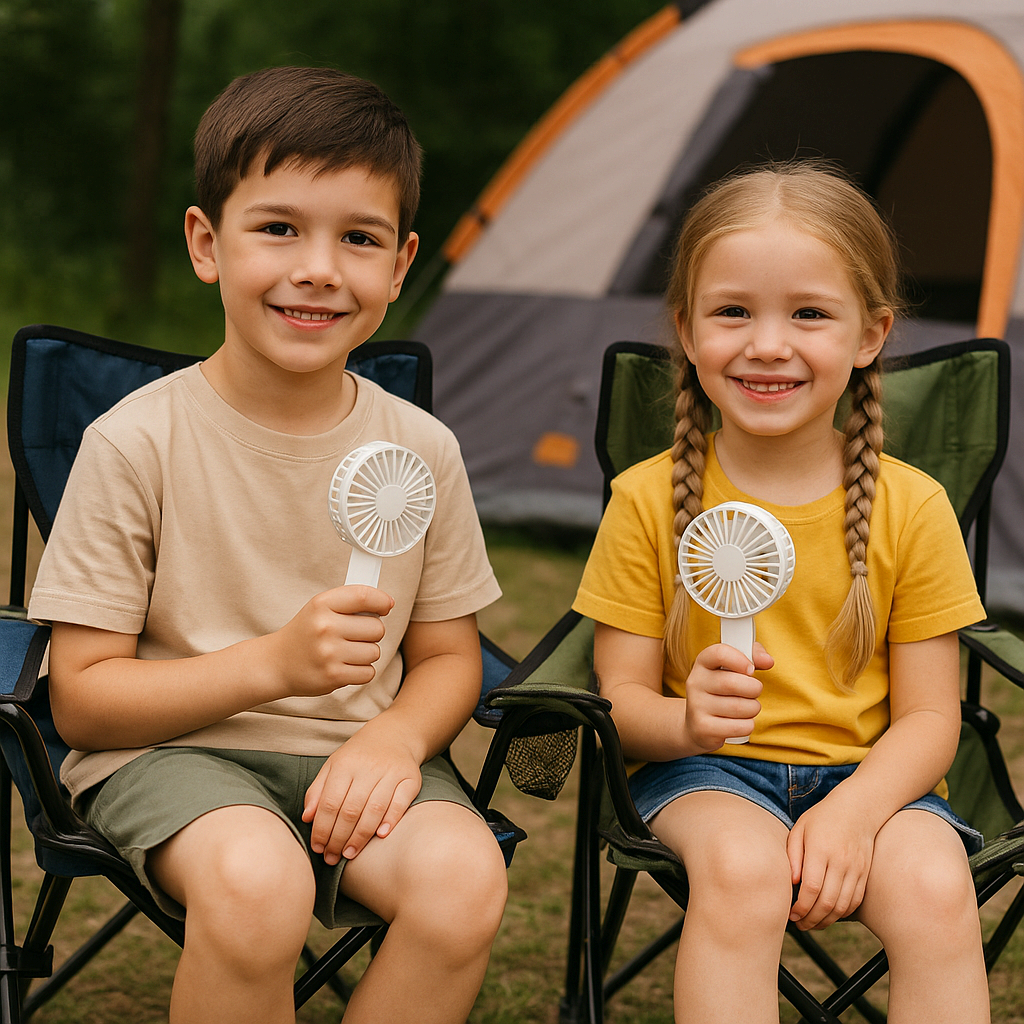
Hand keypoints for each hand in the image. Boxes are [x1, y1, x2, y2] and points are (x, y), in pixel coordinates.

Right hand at [268, 586, 393, 698]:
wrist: (276, 664)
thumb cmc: (306, 633)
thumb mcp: (320, 608)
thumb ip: (350, 601)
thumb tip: (386, 603)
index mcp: (322, 605)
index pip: (364, 596)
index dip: (381, 601)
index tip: (386, 606)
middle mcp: (325, 627)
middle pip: (377, 628)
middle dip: (371, 633)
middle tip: (354, 636)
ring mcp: (329, 653)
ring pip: (375, 652)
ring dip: (366, 654)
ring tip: (346, 652)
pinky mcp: (333, 676)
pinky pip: (368, 672)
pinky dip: (361, 671)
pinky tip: (345, 666)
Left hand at [302, 727, 421, 863]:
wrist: (393, 735)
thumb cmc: (358, 757)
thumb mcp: (333, 766)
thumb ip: (318, 791)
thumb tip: (307, 818)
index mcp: (345, 764)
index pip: (330, 802)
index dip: (322, 828)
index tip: (318, 847)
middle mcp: (368, 767)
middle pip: (351, 809)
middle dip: (339, 838)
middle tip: (332, 857)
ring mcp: (391, 772)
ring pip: (374, 808)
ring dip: (361, 836)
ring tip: (350, 853)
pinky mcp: (410, 778)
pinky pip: (401, 802)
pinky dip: (391, 820)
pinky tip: (381, 836)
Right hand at [682, 642, 772, 749]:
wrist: (698, 725)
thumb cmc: (722, 692)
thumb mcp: (733, 669)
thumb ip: (753, 656)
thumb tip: (768, 661)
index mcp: (703, 663)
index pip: (719, 653)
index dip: (740, 660)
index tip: (751, 669)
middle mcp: (696, 683)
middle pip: (733, 683)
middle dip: (754, 689)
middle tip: (753, 691)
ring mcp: (697, 706)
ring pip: (741, 707)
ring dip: (753, 708)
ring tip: (746, 707)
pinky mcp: (703, 728)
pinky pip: (740, 727)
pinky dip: (747, 725)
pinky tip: (739, 722)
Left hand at [787, 790, 875, 929]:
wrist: (858, 809)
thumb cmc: (822, 818)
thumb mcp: (800, 829)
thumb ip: (793, 855)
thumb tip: (792, 883)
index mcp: (820, 850)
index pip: (811, 888)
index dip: (801, 907)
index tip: (791, 914)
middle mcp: (840, 861)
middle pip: (827, 902)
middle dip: (811, 919)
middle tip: (800, 925)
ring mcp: (856, 869)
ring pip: (842, 906)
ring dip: (826, 921)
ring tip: (812, 924)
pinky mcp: (865, 874)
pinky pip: (855, 901)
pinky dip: (843, 913)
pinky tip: (830, 915)